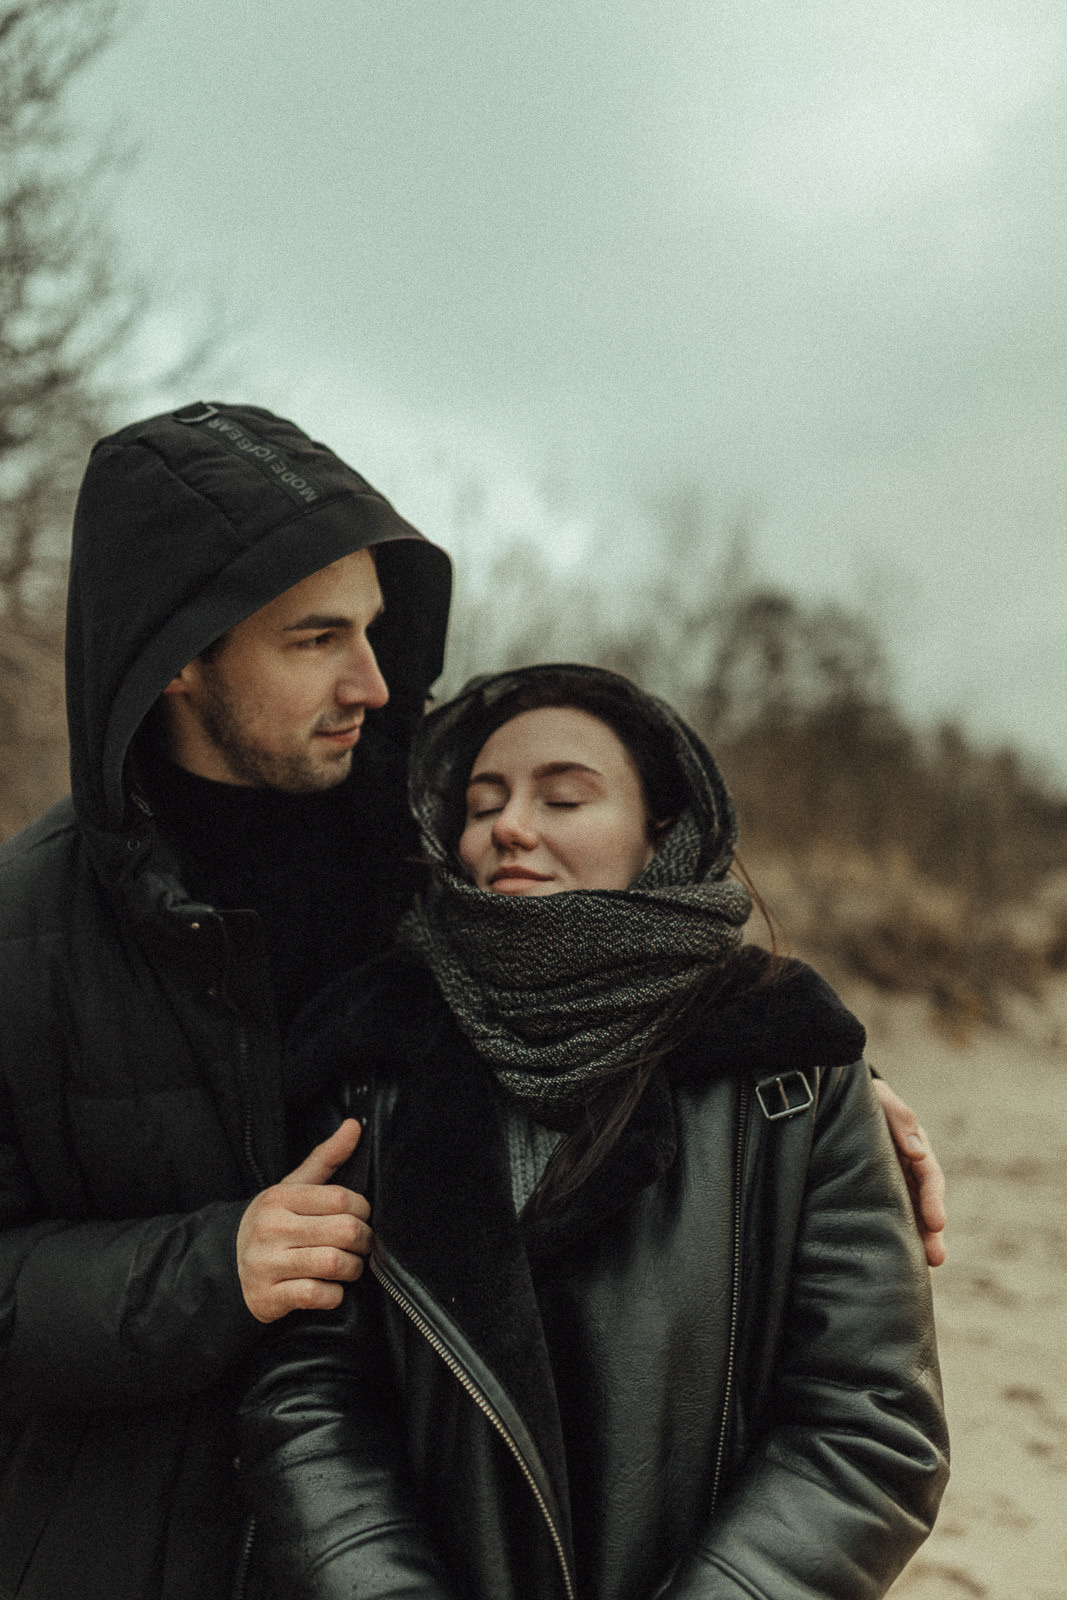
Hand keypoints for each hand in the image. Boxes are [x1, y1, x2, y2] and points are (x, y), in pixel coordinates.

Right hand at [236, 1119, 371, 1321]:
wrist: (224, 1266)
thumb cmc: (273, 1223)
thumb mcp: (294, 1187)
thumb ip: (327, 1157)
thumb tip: (355, 1125)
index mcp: (280, 1198)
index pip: (342, 1198)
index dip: (362, 1209)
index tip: (360, 1216)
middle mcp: (271, 1229)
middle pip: (345, 1231)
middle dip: (363, 1241)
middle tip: (361, 1245)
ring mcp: (267, 1264)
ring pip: (334, 1263)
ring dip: (352, 1269)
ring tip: (348, 1266)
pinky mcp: (267, 1297)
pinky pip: (317, 1295)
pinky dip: (333, 1295)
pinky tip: (329, 1288)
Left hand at [872, 1079, 946, 1268]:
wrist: (840, 1104)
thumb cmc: (864, 1099)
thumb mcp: (881, 1099)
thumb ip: (899, 1116)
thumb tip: (917, 1151)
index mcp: (913, 1149)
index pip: (929, 1177)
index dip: (933, 1199)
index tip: (936, 1221)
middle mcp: (909, 1172)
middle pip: (925, 1206)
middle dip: (931, 1233)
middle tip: (936, 1257)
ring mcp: (894, 1186)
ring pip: (911, 1218)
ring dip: (919, 1243)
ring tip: (924, 1271)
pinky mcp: (877, 1196)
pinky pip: (889, 1220)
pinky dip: (897, 1241)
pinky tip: (898, 1267)